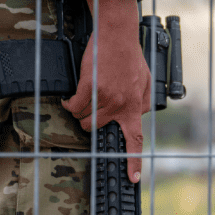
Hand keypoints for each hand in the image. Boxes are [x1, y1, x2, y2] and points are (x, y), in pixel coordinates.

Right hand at [61, 0, 150, 182]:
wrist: (117, 36)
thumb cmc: (130, 56)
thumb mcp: (146, 80)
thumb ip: (142, 100)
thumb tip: (139, 113)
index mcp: (135, 106)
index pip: (135, 140)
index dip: (134, 161)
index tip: (132, 178)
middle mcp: (121, 106)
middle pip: (97, 128)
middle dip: (90, 121)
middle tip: (90, 107)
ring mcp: (105, 99)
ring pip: (83, 118)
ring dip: (79, 110)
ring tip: (83, 96)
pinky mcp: (89, 89)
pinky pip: (73, 105)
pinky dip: (69, 102)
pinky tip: (71, 95)